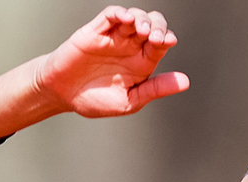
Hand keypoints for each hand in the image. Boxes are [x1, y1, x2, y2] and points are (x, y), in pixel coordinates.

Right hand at [36, 7, 189, 117]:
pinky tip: (126, 18)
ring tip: (141, 30)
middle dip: (157, 25)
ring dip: (141, 19)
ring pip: (134, 17)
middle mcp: (129, 46)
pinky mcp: (95, 31)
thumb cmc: (95, 99)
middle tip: (155, 37)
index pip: (160, 43)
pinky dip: (120, 13)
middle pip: (151, 24)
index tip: (168, 42)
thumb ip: (156, 89)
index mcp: (141, 62)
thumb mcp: (130, 101)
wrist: (62, 96)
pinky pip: (110, 15)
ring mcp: (113, 36)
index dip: (166, 38)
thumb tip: (185, 81)